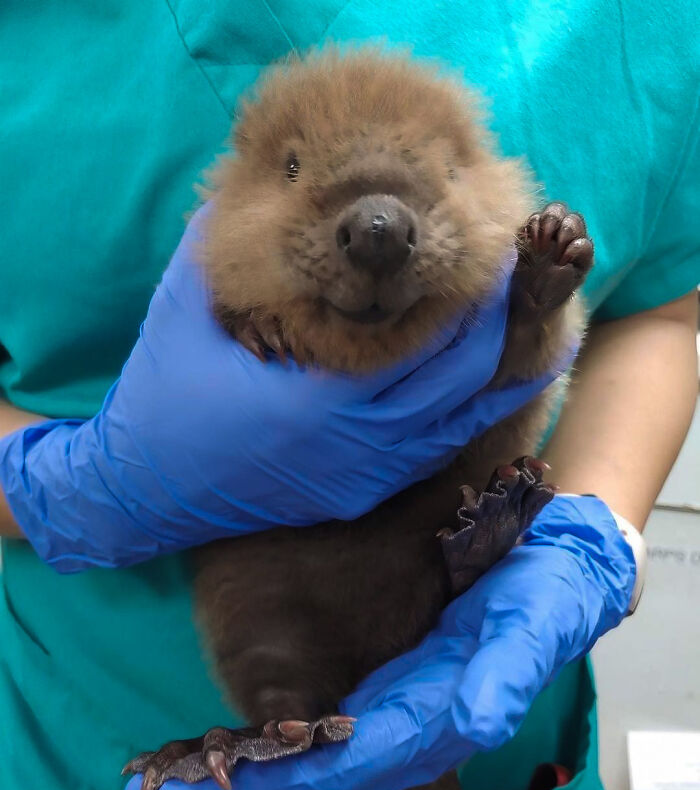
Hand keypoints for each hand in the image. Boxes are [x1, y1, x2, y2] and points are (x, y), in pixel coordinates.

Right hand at [0, 206, 569, 571]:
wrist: (144, 489)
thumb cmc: (163, 396)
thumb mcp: (185, 308)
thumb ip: (224, 243)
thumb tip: (259, 182)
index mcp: (320, 398)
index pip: (429, 342)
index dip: (473, 297)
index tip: (496, 252)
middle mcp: (356, 445)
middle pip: (461, 380)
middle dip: (497, 324)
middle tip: (516, 274)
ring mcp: (362, 476)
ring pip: (459, 422)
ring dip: (493, 370)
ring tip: (520, 321)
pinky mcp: (358, 493)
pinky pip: (432, 450)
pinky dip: (464, 411)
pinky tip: (481, 379)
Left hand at [124, 494, 634, 789]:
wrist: (560, 571)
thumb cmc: (548, 597)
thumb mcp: (533, 624)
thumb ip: (507, 673)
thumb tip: (476, 718)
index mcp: (439, 715)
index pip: (350, 763)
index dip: (287, 782)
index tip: (220, 789)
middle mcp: (412, 720)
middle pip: (320, 774)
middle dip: (247, 788)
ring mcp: (399, 704)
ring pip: (318, 754)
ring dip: (254, 771)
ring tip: (181, 776)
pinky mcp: (395, 681)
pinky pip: (331, 724)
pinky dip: (282, 739)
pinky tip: (246, 738)